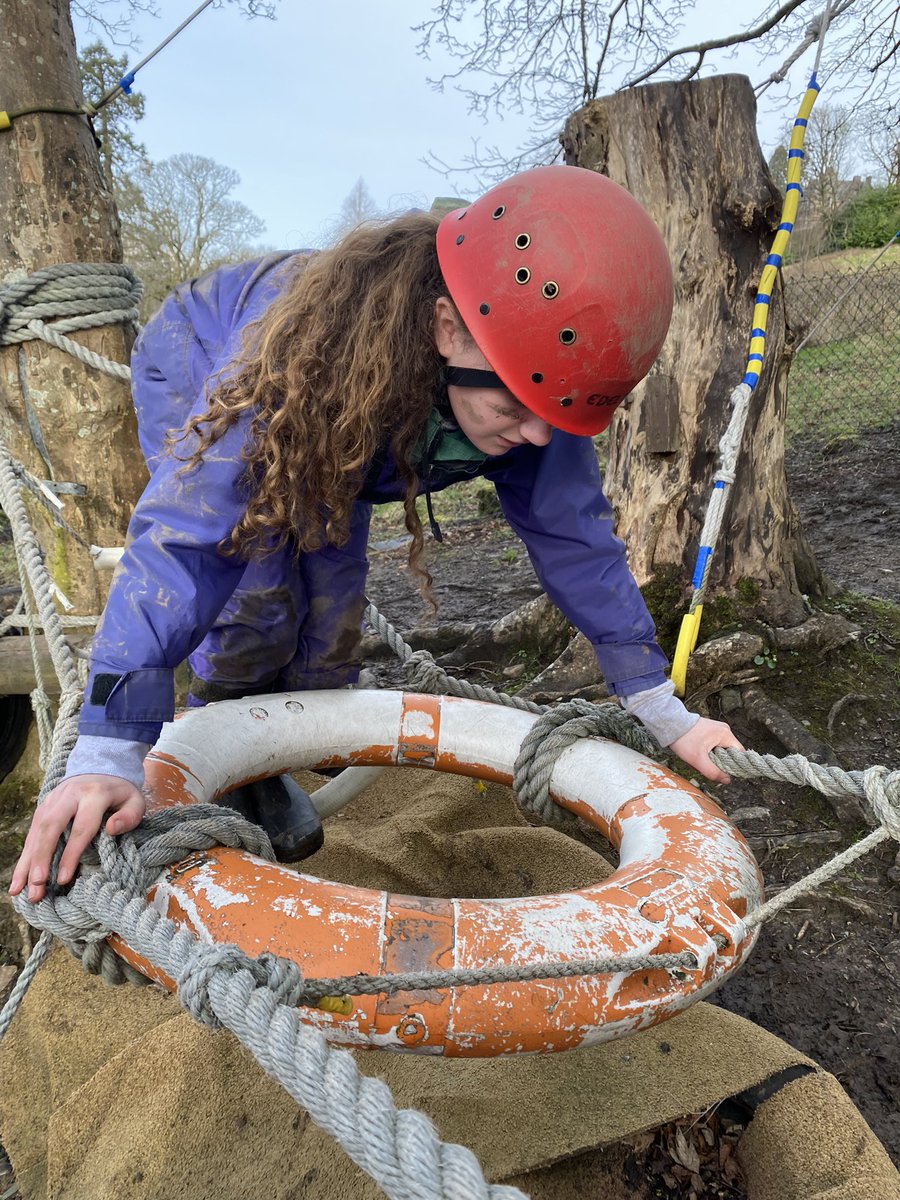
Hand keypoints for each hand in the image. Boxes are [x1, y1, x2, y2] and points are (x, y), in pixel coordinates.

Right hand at [9, 775, 145, 903]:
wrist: (102, 767)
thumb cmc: (120, 793)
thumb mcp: (135, 801)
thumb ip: (129, 816)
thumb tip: (112, 829)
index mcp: (94, 794)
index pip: (81, 827)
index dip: (71, 854)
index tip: (63, 879)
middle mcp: (69, 795)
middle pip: (51, 827)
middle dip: (42, 858)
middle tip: (37, 884)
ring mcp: (52, 800)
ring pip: (36, 830)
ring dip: (27, 861)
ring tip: (20, 889)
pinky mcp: (43, 807)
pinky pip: (31, 832)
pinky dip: (24, 856)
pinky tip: (19, 878)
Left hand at [669, 718, 743, 784]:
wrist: (669, 724)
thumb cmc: (684, 740)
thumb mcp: (698, 760)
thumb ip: (713, 772)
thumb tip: (727, 780)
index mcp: (726, 734)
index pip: (740, 754)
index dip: (734, 766)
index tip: (723, 772)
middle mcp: (724, 730)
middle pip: (729, 753)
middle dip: (717, 762)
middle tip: (704, 764)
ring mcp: (716, 729)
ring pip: (719, 751)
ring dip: (710, 758)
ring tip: (697, 758)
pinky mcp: (709, 730)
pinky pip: (713, 746)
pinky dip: (705, 753)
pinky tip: (695, 753)